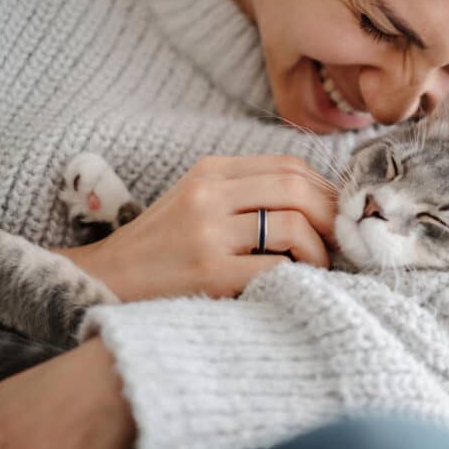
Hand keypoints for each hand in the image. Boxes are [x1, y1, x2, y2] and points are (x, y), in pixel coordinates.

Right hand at [64, 155, 335, 300]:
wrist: (106, 280)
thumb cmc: (161, 245)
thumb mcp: (197, 200)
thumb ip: (246, 192)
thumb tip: (318, 202)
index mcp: (210, 171)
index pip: (287, 166)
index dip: (324, 188)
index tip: (337, 213)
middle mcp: (209, 195)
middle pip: (296, 189)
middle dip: (331, 215)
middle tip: (342, 240)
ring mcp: (208, 234)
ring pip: (292, 226)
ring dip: (320, 250)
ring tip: (319, 265)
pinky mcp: (210, 273)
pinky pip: (276, 267)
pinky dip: (299, 275)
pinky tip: (297, 283)